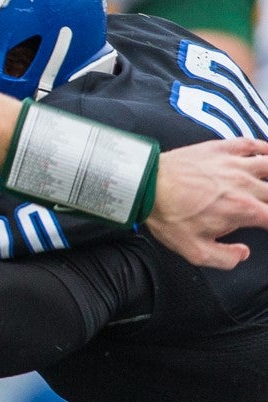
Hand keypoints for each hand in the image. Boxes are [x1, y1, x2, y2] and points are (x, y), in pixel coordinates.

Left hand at [148, 137, 267, 269]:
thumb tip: (243, 254)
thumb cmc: (168, 216)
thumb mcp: (194, 250)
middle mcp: (245, 185)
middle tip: (266, 206)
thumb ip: (224, 258)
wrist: (146, 185)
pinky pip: (252, 144)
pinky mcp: (221, 149)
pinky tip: (266, 153)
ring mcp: (235, 164)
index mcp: (243, 210)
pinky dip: (264, 148)